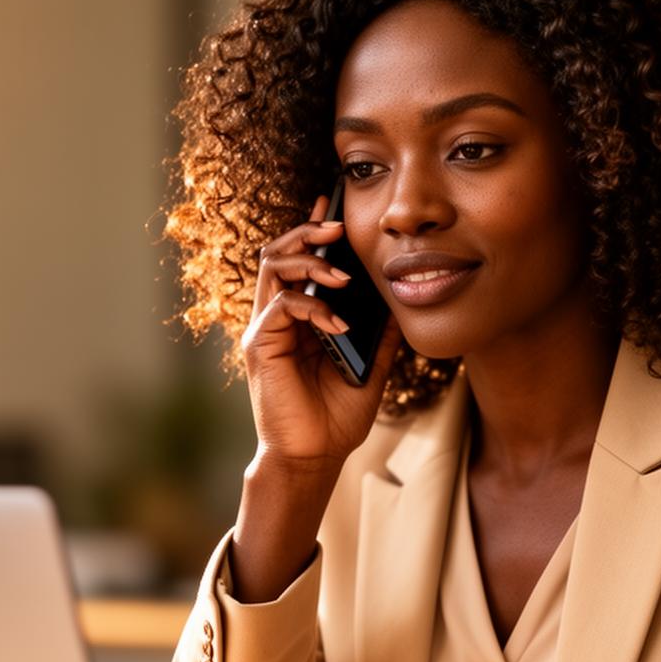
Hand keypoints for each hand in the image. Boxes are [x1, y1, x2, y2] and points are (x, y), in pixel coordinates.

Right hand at [241, 196, 403, 469]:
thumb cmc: (336, 418)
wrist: (316, 457)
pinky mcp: (259, 347)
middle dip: (307, 231)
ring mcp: (265, 330)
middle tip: (336, 223)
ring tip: (342, 272)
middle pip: (278, 253)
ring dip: (310, 261)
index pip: (298, 261)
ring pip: (273, 269)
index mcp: (299, 319)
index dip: (311, 229)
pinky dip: (314, 308)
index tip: (331, 203)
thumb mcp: (371, 367)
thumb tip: (401, 301)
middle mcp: (276, 318)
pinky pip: (282, 307)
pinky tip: (339, 324)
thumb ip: (380, 334)